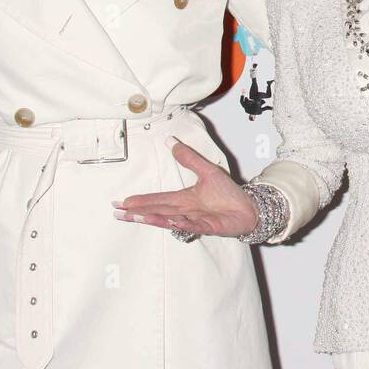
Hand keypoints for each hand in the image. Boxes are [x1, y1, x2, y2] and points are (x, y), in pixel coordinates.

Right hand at [114, 136, 257, 239]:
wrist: (249, 208)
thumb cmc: (229, 194)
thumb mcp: (207, 170)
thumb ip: (189, 158)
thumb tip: (170, 141)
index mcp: (184, 199)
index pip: (157, 200)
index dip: (140, 201)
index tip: (122, 202)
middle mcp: (186, 211)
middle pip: (158, 211)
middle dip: (138, 212)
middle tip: (118, 213)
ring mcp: (196, 220)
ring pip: (171, 220)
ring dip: (154, 219)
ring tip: (137, 216)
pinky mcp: (209, 226)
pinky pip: (194, 226)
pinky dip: (183, 225)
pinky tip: (173, 223)